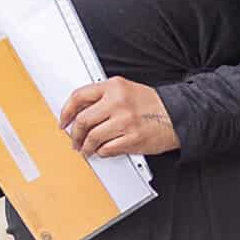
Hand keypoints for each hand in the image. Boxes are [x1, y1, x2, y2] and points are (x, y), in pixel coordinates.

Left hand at [59, 77, 179, 157]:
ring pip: (92, 138)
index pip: (79, 96)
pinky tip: (102, 150)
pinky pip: (107, 149)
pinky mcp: (132, 138)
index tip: (63, 120)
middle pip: (83, 120)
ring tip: (86, 149)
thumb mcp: (125, 90)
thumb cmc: (152, 104)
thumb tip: (78, 111)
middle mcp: (118, 102)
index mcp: (114, 86)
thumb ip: (103, 97)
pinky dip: (101, 152)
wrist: (177, 115)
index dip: (66, 111)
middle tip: (74, 140)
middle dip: (74, 134)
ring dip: (86, 147)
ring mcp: (125, 121)